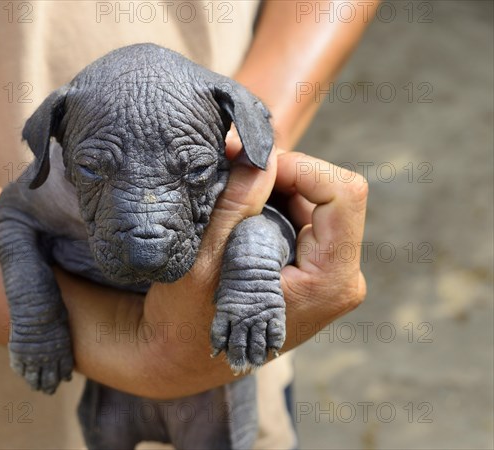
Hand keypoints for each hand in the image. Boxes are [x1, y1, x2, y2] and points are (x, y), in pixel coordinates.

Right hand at [64, 147, 367, 398]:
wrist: (181, 357)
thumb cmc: (186, 319)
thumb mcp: (204, 260)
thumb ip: (237, 202)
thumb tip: (261, 152)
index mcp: (328, 281)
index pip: (342, 193)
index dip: (298, 166)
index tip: (249, 165)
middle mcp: (341, 278)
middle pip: (329, 193)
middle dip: (279, 175)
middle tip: (229, 174)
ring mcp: (329, 275)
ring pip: (314, 201)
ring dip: (271, 190)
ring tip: (228, 203)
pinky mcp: (313, 270)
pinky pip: (302, 218)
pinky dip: (270, 206)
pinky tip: (238, 219)